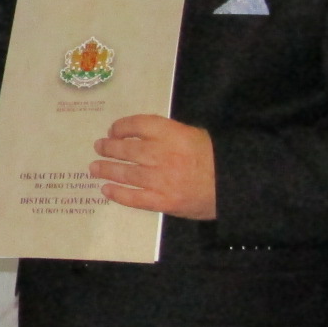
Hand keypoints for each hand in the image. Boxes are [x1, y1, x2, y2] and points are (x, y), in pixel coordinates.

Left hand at [90, 115, 216, 219]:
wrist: (232, 187)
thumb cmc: (214, 158)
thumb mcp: (194, 135)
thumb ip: (168, 134)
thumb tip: (138, 134)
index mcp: (173, 134)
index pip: (138, 125)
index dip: (121, 127)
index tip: (112, 130)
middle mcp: (163, 154)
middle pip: (127, 149)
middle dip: (109, 148)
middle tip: (98, 148)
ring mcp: (162, 179)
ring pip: (126, 173)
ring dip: (107, 170)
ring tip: (95, 168)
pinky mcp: (163, 201)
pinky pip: (134, 197)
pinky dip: (118, 193)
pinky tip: (107, 190)